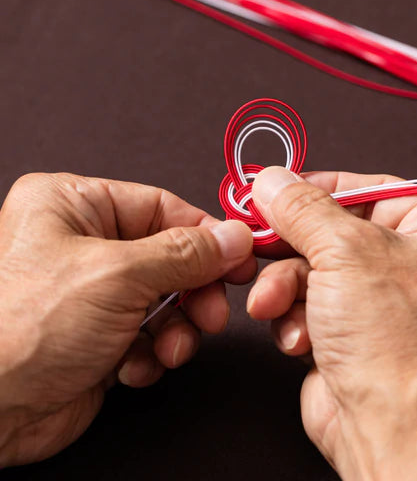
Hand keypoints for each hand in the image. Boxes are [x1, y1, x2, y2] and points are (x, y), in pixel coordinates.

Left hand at [0, 173, 254, 465]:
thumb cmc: (20, 329)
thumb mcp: (119, 275)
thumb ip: (186, 254)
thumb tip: (234, 237)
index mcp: (74, 205)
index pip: (162, 207)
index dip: (207, 234)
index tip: (241, 258)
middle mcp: (81, 244)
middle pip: (169, 256)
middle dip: (194, 290)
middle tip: (213, 312)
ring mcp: (90, 292)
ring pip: (165, 299)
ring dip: (177, 328)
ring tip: (172, 348)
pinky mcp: (97, 335)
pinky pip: (148, 333)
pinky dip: (153, 352)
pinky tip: (137, 365)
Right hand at [247, 167, 416, 479]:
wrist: (389, 428)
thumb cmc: (395, 339)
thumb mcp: (343, 250)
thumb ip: (303, 207)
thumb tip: (274, 179)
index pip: (376, 189)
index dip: (322, 186)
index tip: (278, 188)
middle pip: (340, 232)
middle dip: (294, 246)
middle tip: (259, 238)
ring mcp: (392, 302)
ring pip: (319, 270)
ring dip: (288, 287)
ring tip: (276, 304)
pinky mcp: (362, 333)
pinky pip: (315, 304)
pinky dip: (297, 317)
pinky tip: (299, 337)